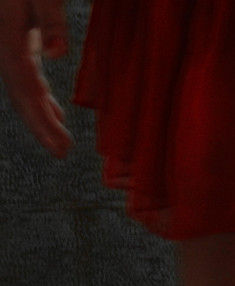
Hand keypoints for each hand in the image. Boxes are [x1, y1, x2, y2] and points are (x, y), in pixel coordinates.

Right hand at [0, 0, 72, 158]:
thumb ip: (49, 17)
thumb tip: (57, 53)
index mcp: (9, 40)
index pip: (27, 91)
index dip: (41, 121)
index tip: (59, 146)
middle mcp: (6, 47)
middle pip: (23, 96)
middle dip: (42, 127)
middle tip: (62, 153)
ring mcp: (11, 44)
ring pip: (26, 89)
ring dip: (43, 116)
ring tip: (61, 143)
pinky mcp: (19, 39)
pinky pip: (29, 76)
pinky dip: (42, 97)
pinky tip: (56, 111)